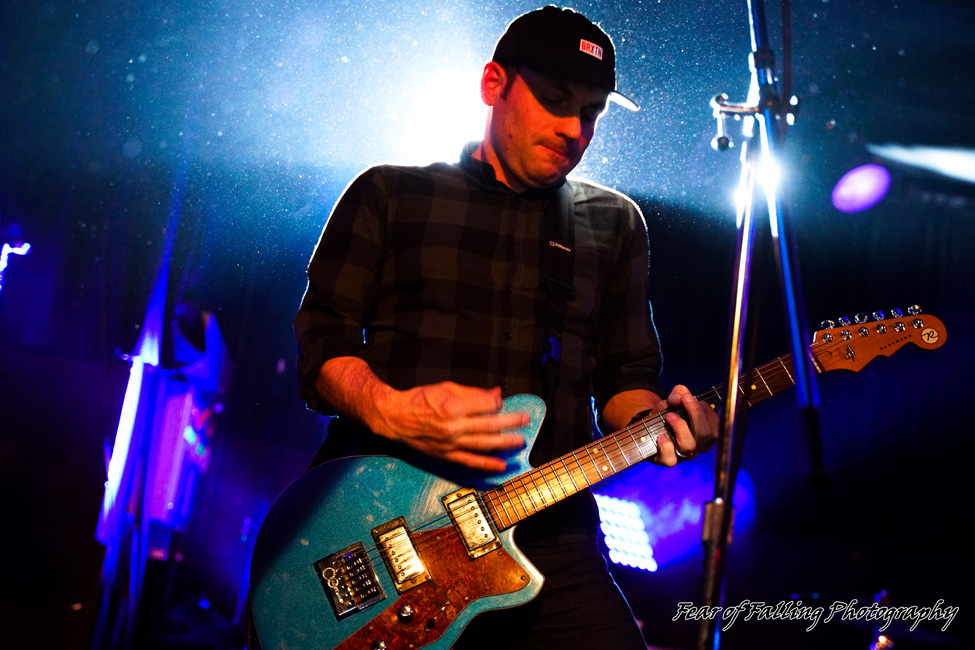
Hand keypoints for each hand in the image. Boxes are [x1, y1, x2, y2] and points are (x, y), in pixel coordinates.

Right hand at [373, 383, 526, 471]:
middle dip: (511, 422)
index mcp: (453, 406)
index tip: (502, 401)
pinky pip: (470, 462)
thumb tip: (495, 394)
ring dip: (505, 443)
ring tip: (520, 441)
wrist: (395, 418)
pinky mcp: (446, 455)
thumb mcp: (445, 388)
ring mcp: (450, 443)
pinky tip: (501, 465)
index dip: (497, 402)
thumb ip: (472, 392)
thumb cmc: (418, 400)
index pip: (486, 405)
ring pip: (484, 444)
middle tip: (525, 420)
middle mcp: (453, 426)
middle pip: (490, 424)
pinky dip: (487, 464)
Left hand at [650, 385, 718, 466]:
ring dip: (680, 428)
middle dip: (695, 414)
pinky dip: (666, 447)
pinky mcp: (667, 459)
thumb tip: (678, 398)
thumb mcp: (673, 400)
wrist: (649, 428)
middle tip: (682, 401)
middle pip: (706, 435)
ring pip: (689, 446)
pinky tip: (661, 437)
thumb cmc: (668, 414)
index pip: (715, 425)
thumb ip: (679, 393)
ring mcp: (683, 454)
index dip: (704, 410)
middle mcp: (698, 445)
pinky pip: (670, 459)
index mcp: (705, 432)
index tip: (688, 397)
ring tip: (669, 416)